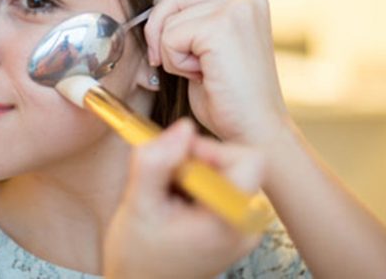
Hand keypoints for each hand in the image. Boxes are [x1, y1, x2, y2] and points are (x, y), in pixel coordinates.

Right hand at [103, 119, 262, 278]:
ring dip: (193, 173)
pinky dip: (197, 185)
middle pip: (236, 162)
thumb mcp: (138, 204)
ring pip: (227, 171)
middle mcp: (246, 226)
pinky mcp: (235, 227)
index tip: (180, 159)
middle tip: (167, 179)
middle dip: (197, 161)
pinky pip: (224, 186)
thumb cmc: (137, 257)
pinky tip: (175, 203)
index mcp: (229, 222)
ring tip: (168, 196)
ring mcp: (243, 228)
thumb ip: (157, 161)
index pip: (248, 160)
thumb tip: (183, 127)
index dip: (211, 149)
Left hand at [144, 0, 288, 145]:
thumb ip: (194, 16)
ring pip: (169, 10)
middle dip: (160, 22)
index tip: (168, 20)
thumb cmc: (228, 98)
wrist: (253, 133)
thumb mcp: (208, 47)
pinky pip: (171, 35)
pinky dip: (174, 61)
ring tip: (196, 69)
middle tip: (169, 56)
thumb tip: (157, 1)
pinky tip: (201, 76)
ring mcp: (238, 8)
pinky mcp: (223, 27)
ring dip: (169, 46)